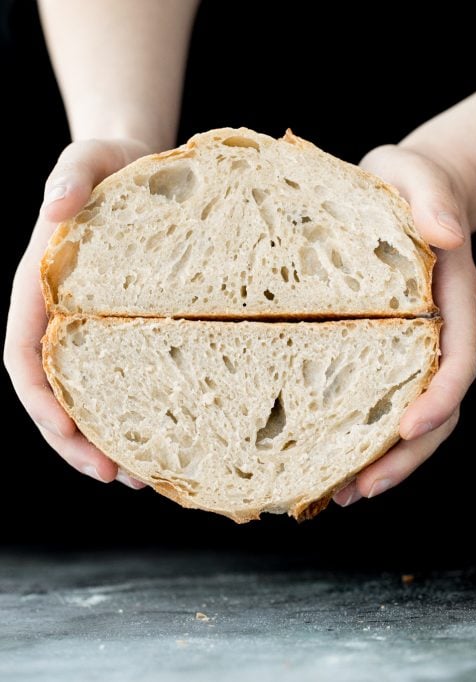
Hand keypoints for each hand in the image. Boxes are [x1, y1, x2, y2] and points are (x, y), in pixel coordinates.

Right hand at [4, 138, 152, 489]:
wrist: (138, 161)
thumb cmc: (110, 162)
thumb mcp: (88, 160)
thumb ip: (69, 178)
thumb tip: (54, 210)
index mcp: (39, 288)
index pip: (26, 358)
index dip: (41, 402)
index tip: (66, 434)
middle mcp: (61, 317)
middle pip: (57, 394)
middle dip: (78, 442)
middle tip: (117, 477)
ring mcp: (93, 328)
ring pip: (92, 398)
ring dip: (111, 441)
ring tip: (144, 478)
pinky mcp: (127, 329)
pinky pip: (128, 381)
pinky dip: (141, 414)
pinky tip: (169, 438)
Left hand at [333, 145, 475, 506]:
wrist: (407, 186)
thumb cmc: (406, 179)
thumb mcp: (414, 173)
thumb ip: (432, 198)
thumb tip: (446, 236)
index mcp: (453, 297)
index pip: (458, 359)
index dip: (438, 399)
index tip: (406, 430)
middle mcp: (443, 330)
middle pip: (441, 407)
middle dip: (408, 455)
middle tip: (362, 488)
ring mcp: (421, 345)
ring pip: (416, 416)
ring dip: (387, 460)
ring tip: (341, 493)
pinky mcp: (392, 350)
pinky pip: (387, 400)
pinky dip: (366, 435)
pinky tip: (329, 457)